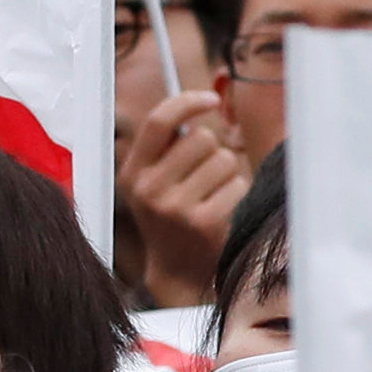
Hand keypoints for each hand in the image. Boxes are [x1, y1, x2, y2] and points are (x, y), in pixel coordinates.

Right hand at [122, 91, 246, 307]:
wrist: (178, 272)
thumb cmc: (172, 216)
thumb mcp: (152, 183)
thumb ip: (166, 147)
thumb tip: (199, 102)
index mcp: (133, 173)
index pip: (159, 121)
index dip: (187, 101)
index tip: (210, 98)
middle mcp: (148, 189)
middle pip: (200, 138)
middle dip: (211, 150)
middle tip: (204, 175)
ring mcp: (175, 207)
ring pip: (224, 160)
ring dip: (227, 173)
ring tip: (213, 195)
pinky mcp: (204, 223)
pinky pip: (237, 184)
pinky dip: (238, 193)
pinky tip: (223, 211)